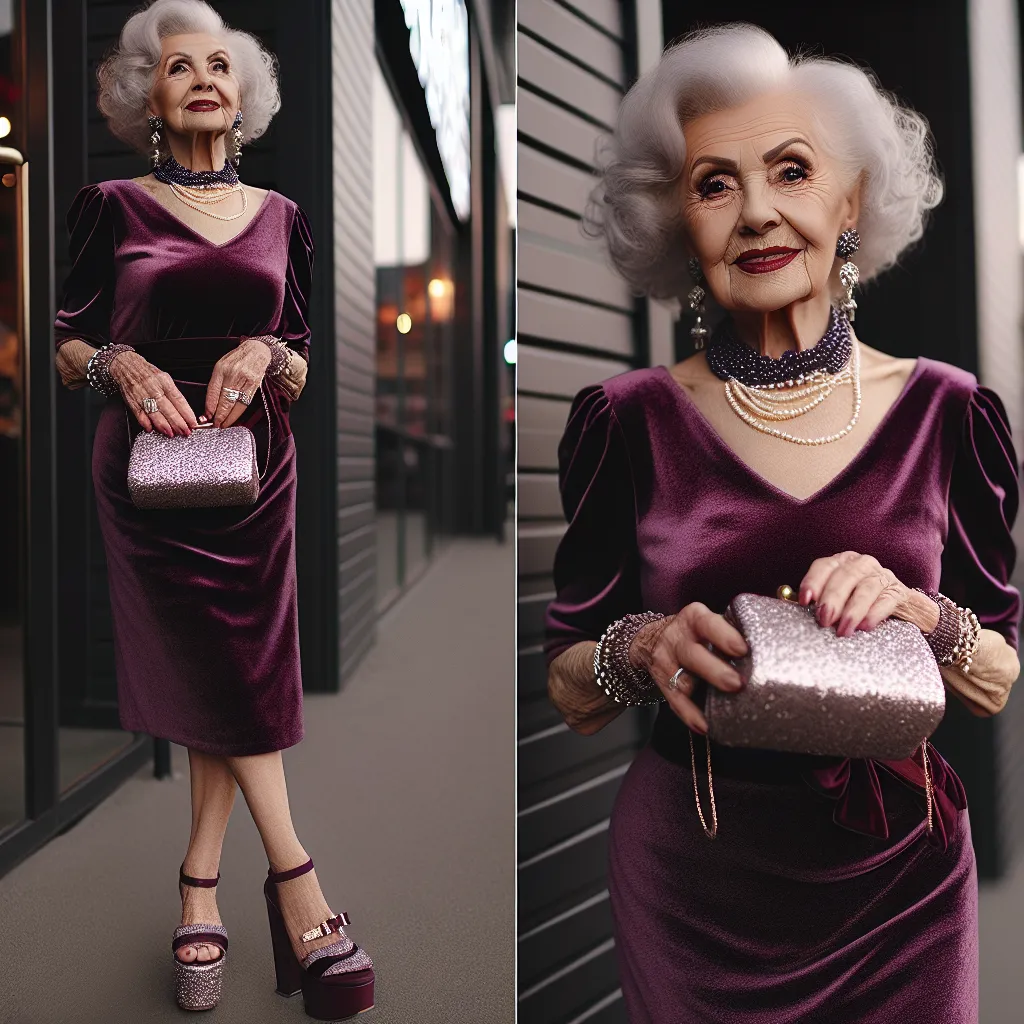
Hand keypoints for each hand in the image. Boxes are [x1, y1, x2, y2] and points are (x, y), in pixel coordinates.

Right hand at [110, 351, 197, 435]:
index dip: (187, 414)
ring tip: (172, 434)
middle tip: (185, 432)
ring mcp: (142, 395)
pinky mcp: (132, 401)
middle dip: (179, 423)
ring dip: (164, 426)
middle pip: (169, 410)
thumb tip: (184, 412)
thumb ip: (173, 394)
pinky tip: (152, 429)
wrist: (126, 366)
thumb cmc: (148, 373)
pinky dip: (146, 423)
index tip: (193, 423)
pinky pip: (139, 415)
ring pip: (155, 414)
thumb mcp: (165, 378)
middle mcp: (154, 389)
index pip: (179, 400)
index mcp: (165, 382)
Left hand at [205, 339, 269, 426]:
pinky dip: (237, 413)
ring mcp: (245, 381)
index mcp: (221, 369)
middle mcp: (233, 375)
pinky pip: (244, 403)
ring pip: (235, 404)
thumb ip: (216, 383)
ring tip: (223, 425)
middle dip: (218, 416)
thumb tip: (210, 404)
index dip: (210, 406)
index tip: (206, 417)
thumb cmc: (237, 359)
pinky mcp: (254, 386)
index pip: (213, 391)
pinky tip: (233, 419)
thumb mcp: (221, 366)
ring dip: (228, 417)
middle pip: (224, 400)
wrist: (257, 351)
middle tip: (214, 425)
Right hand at [630, 603, 748, 733]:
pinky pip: (675, 701)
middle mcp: (678, 638)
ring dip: (702, 699)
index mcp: (695, 618)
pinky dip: (689, 715)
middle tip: (737, 683)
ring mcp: (667, 661)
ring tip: (722, 714)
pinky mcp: (662, 682)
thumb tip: (775, 645)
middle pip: (693, 654)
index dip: (724, 636)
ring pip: (681, 680)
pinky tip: (704, 726)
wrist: (654, 637)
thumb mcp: (710, 622)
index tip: (742, 649)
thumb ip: (734, 630)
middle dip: (715, 670)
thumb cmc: (697, 632)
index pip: (708, 624)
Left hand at [798, 551, 914, 636]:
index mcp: (841, 562)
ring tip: (844, 629)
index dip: (813, 581)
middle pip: (844, 576)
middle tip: (824, 620)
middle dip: (832, 599)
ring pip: (866, 588)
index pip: (824, 566)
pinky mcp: (898, 592)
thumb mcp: (838, 598)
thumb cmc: (858, 603)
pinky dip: (875, 613)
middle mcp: (861, 564)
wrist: (900, 609)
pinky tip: (865, 626)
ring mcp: (882, 576)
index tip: (805, 600)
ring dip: (853, 610)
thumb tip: (790, 606)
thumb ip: (817, 600)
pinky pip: (887, 600)